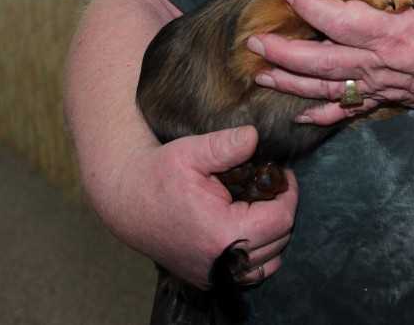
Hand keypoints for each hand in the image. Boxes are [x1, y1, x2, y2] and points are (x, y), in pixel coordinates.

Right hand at [95, 126, 297, 287]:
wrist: (124, 198)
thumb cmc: (157, 174)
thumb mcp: (191, 152)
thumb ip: (226, 145)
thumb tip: (255, 137)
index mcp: (222, 233)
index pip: (281, 219)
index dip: (289, 193)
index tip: (282, 174)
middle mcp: (219, 262)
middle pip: (279, 240)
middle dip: (282, 210)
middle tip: (272, 185)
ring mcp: (212, 274)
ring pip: (268, 262)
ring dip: (273, 234)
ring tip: (261, 205)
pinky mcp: (205, 276)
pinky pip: (248, 273)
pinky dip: (257, 253)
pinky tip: (246, 225)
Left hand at [249, 0, 413, 125]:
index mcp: (395, 33)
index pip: (340, 20)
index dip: (310, 6)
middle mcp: (383, 65)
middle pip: (320, 62)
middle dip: (282, 53)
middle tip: (254, 42)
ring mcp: (384, 87)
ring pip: (326, 90)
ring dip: (290, 83)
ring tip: (260, 73)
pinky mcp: (389, 100)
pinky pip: (349, 112)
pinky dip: (321, 116)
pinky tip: (298, 113)